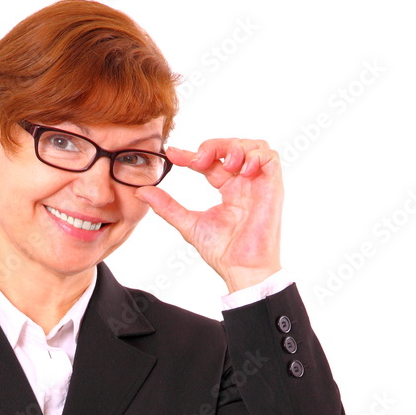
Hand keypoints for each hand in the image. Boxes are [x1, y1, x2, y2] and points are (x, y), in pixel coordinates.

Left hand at [135, 138, 283, 293]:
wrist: (241, 268)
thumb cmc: (222, 251)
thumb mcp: (188, 223)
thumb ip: (167, 206)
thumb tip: (142, 192)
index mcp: (228, 189)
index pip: (211, 161)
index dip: (192, 154)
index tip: (172, 154)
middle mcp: (244, 183)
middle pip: (232, 146)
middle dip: (214, 146)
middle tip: (197, 160)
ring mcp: (259, 184)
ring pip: (253, 146)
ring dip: (235, 147)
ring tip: (223, 164)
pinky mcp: (273, 187)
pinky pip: (270, 158)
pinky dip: (255, 156)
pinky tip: (240, 170)